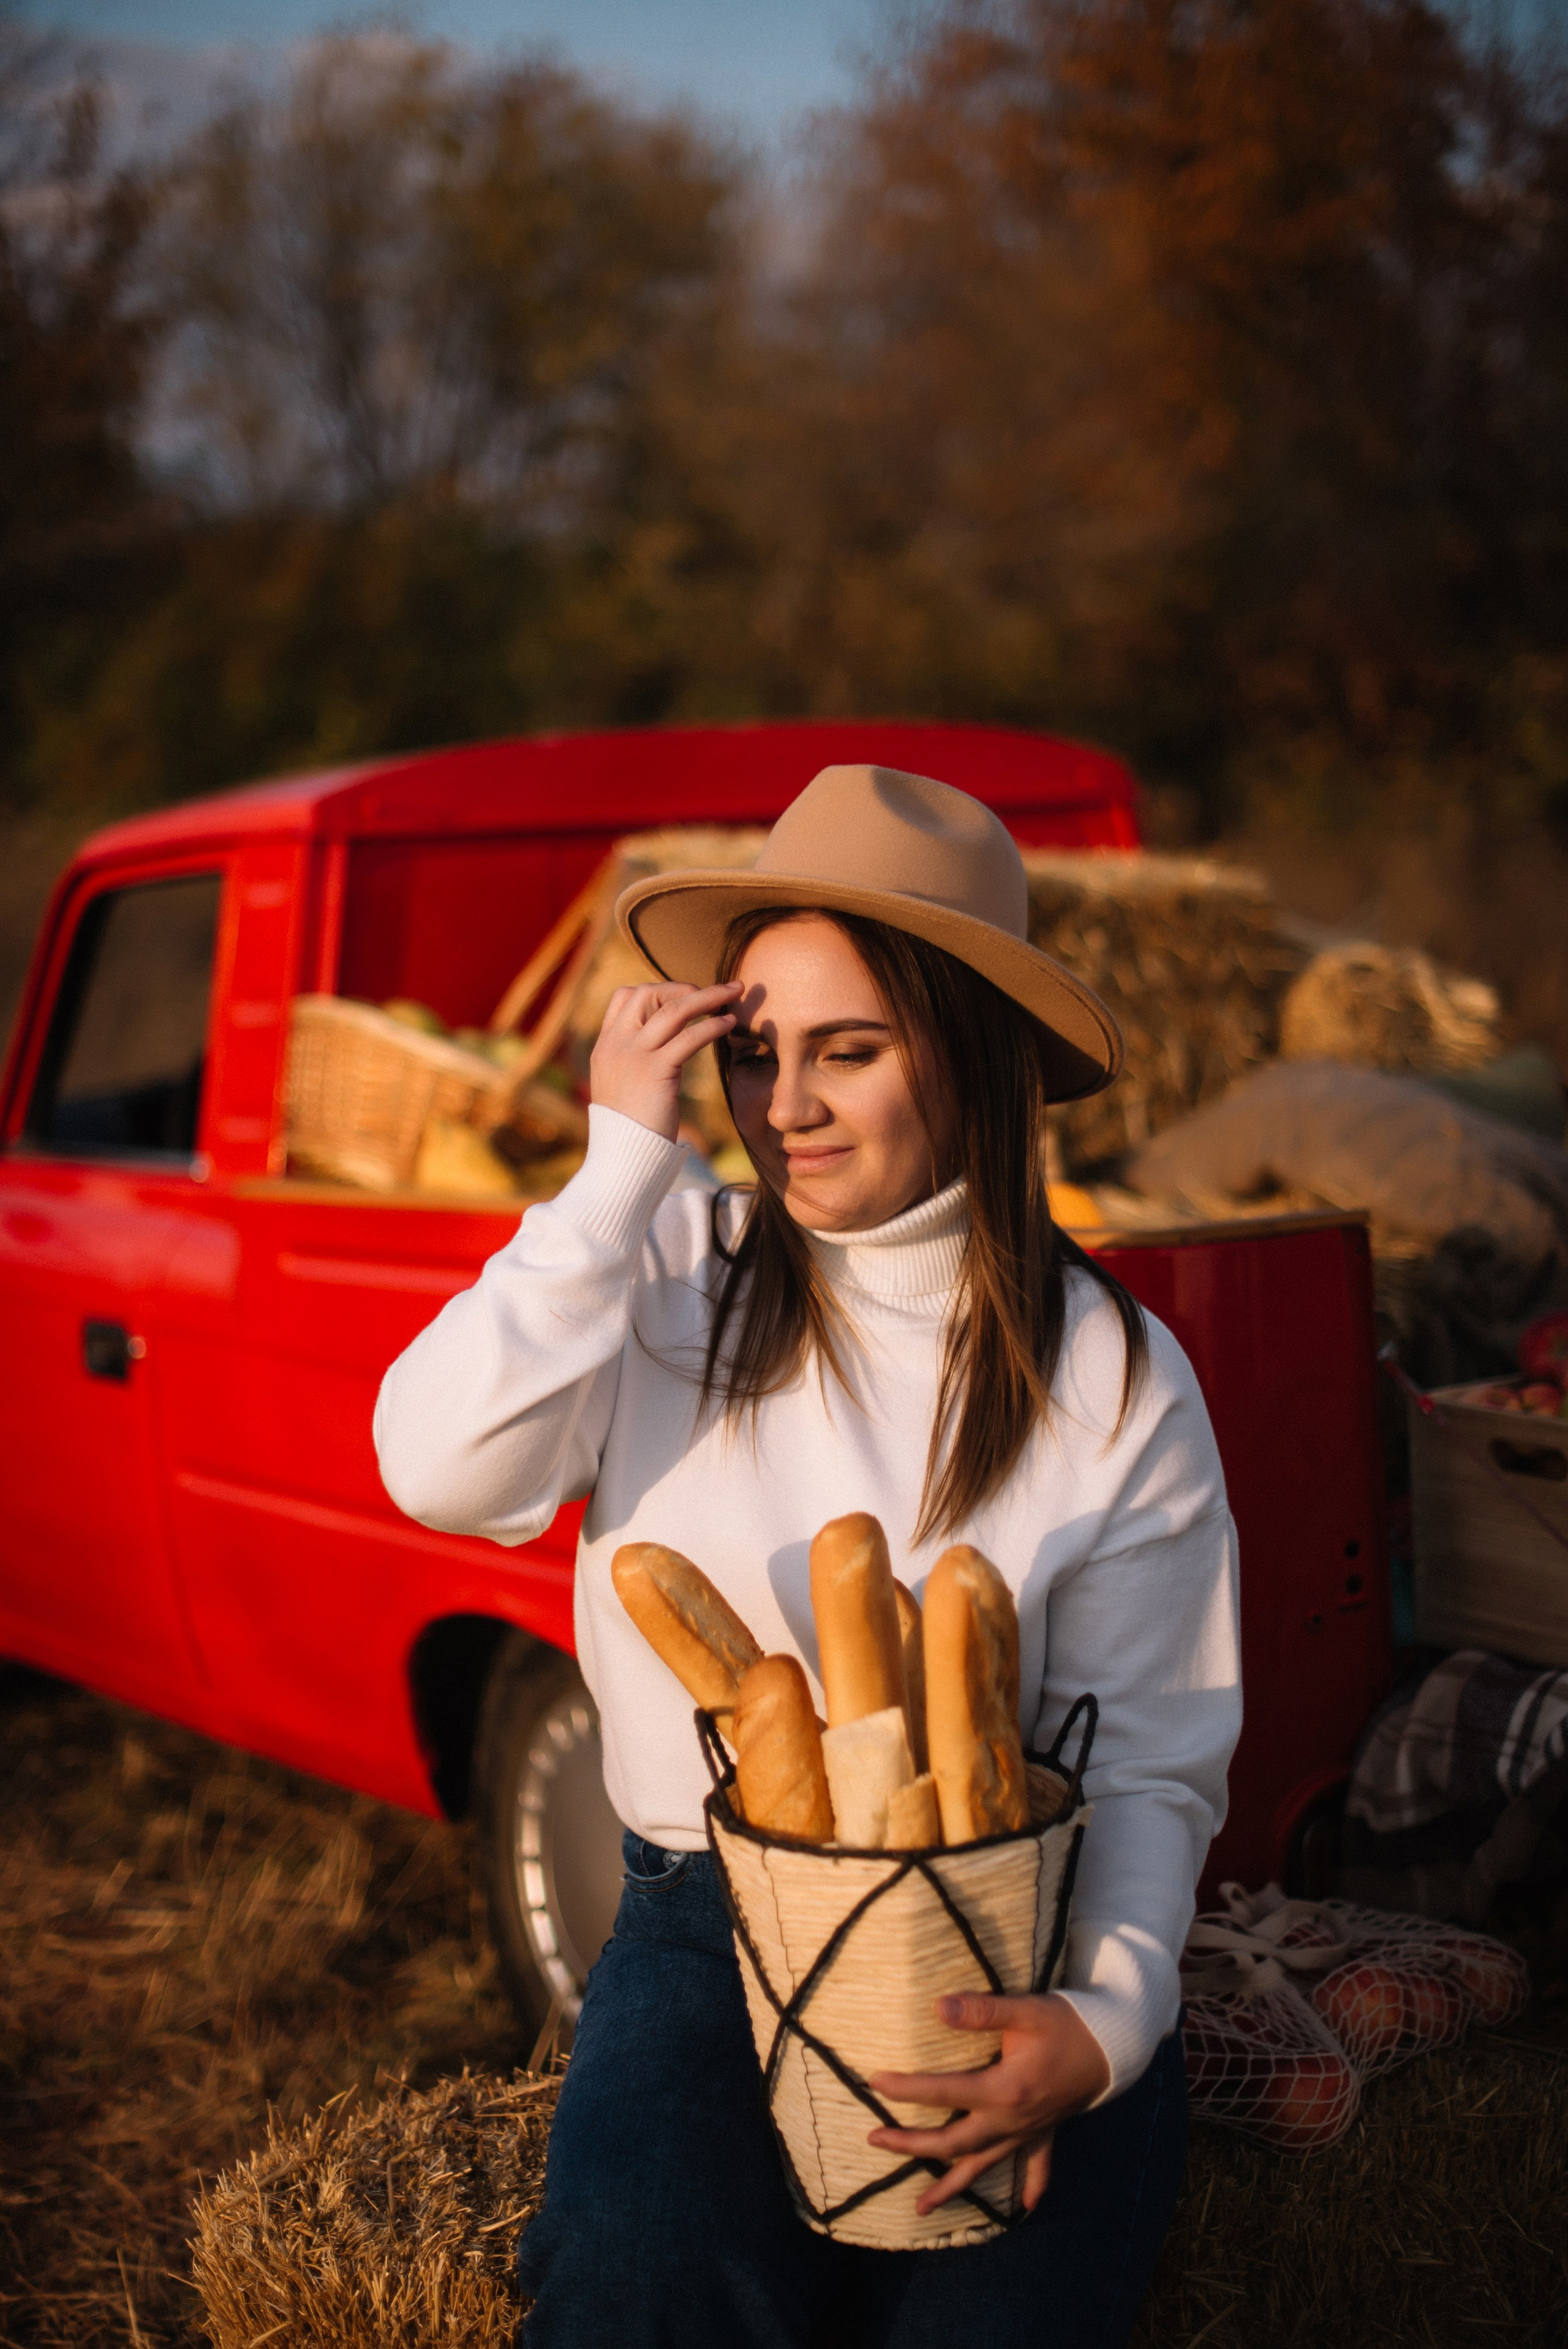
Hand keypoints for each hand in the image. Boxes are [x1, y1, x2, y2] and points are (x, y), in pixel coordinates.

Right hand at [589, 980, 740, 1142]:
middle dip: (683, 986)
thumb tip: (667, 1048)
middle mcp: (615, 1045)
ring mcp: (632, 1056)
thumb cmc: (630, 1130)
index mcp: (605, 1047)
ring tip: (735, 991)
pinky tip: (728, 1024)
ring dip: (708, 996)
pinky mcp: (655, 1072)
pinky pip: (688, 1038)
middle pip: (648, 993)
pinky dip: (712, 1025)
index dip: (656, 990)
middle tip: (713, 992)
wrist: (621, 1160)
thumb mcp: (622, 1088)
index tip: (682, 996)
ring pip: (672, 1009)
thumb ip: (636, 1062)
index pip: (624, 997)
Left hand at [866, 1992, 1110, 2215]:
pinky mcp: (1047, 2130)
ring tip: (921, 2210)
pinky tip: (1027, 2206)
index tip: (874, 2083)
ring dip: (951, 2187)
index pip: (943, 2092)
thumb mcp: (1025, 2011)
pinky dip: (1032, 2185)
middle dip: (911, 2145)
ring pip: (983, 2165)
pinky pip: (1037, 2165)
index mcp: (1003, 2089)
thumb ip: (981, 2011)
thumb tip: (938, 2007)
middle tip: (875, 2139)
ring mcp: (1029, 2131)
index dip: (906, 2088)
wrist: (1117, 2044)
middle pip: (953, 2143)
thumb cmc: (1068, 2023)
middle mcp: (1012, 2120)